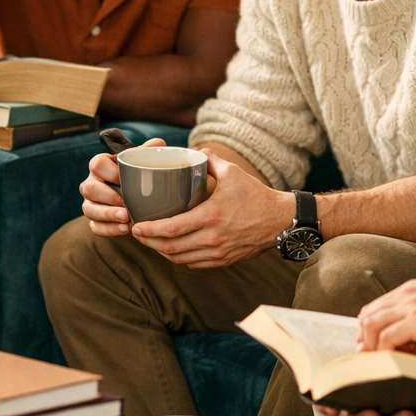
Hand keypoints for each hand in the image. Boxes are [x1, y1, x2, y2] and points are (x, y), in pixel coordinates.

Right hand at [79, 138, 164, 236]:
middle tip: (125, 204)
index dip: (108, 172)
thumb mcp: (142, 163)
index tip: (122, 178)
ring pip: (89, 209)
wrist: (137, 198)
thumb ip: (148, 153)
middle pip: (88, 188)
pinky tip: (124, 229)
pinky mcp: (94, 220)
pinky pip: (95, 226)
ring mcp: (91, 203)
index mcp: (101, 166)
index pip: (96, 164)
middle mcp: (92, 183)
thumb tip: (159, 143)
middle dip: (107, 197)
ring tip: (126, 219)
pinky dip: (109, 229)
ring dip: (108, 215)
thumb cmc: (137, 177)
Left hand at [128, 152, 291, 268]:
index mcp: (211, 216)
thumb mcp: (232, 172)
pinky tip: (171, 249)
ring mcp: (218, 253)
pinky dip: (178, 259)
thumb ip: (209, 159)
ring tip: (150, 241)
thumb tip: (192, 151)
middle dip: (149, 243)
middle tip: (137, 234)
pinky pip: (194, 264)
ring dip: (161, 252)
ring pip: (180, 259)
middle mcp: (213, 238)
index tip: (136, 226)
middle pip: (171, 248)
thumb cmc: (255, 195)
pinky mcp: (224, 261)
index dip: (150, 230)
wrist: (279, 220)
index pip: (172, 228)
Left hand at [321, 259, 415, 415]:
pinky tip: (388, 364)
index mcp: (410, 290)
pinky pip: (388, 338)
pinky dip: (383, 352)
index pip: (375, 308)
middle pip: (367, 315)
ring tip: (375, 365)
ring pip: (371, 326)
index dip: (368, 330)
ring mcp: (411, 306)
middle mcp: (406, 294)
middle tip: (368, 361)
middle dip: (363, 340)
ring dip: (370, 347)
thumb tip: (406, 350)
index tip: (370, 349)